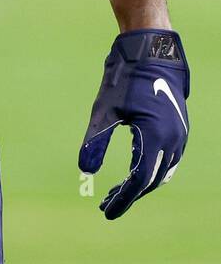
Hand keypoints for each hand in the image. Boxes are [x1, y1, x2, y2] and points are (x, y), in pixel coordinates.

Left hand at [78, 29, 188, 218]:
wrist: (153, 51)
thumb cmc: (126, 78)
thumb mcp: (105, 110)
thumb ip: (96, 141)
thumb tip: (84, 170)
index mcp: (155, 139)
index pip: (138, 181)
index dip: (122, 199)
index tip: (105, 211)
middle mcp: (172, 142)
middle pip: (151, 180)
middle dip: (129, 194)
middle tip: (106, 202)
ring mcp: (179, 136)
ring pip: (162, 172)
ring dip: (141, 183)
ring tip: (118, 191)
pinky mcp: (179, 128)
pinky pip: (168, 159)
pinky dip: (151, 169)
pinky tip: (135, 170)